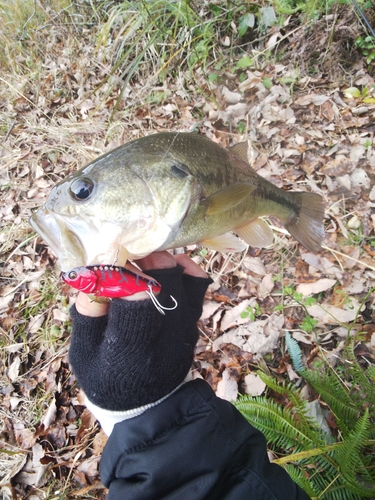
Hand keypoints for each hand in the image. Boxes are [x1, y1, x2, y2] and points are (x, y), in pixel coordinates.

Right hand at [69, 251, 211, 422]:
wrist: (147, 405)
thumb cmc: (106, 376)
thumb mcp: (84, 352)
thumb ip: (87, 313)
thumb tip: (93, 274)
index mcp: (130, 349)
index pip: (138, 299)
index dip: (125, 273)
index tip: (110, 261)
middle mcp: (165, 337)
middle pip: (166, 281)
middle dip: (146, 259)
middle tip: (128, 251)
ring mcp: (185, 329)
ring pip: (185, 280)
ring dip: (164, 261)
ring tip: (144, 257)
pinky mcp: (194, 324)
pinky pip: (198, 287)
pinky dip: (185, 269)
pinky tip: (170, 262)